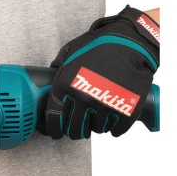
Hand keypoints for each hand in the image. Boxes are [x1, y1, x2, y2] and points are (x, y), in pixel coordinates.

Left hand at [43, 5, 159, 139]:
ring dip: (96, 126)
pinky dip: (114, 129)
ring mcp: (105, 105)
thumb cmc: (97, 46)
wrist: (128, 42)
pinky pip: (116, 130)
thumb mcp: (69, 53)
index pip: (55, 118)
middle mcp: (83, 99)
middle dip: (75, 131)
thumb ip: (58, 69)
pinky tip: (112, 123)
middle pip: (75, 128)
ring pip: (96, 129)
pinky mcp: (126, 109)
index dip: (55, 129)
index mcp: (65, 86)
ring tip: (97, 119)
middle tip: (78, 129)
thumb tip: (48, 79)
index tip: (57, 133)